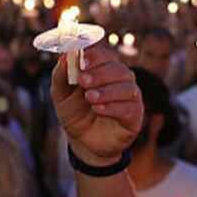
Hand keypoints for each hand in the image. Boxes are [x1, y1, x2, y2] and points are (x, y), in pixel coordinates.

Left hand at [52, 44, 140, 163]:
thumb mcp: (61, 94)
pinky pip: (129, 108)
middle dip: (99, 74)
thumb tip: (64, 56)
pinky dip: (113, 108)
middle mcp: (120, 79)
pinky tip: (99, 110)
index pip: (103, 55)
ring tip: (90, 97)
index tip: (81, 61)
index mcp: (103, 68)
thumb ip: (61, 75)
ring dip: (106, 91)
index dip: (94, 57)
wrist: (83, 141)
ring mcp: (130, 97)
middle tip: (83, 81)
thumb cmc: (75, 112)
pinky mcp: (135, 115)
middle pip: (117, 69)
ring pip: (126, 88)